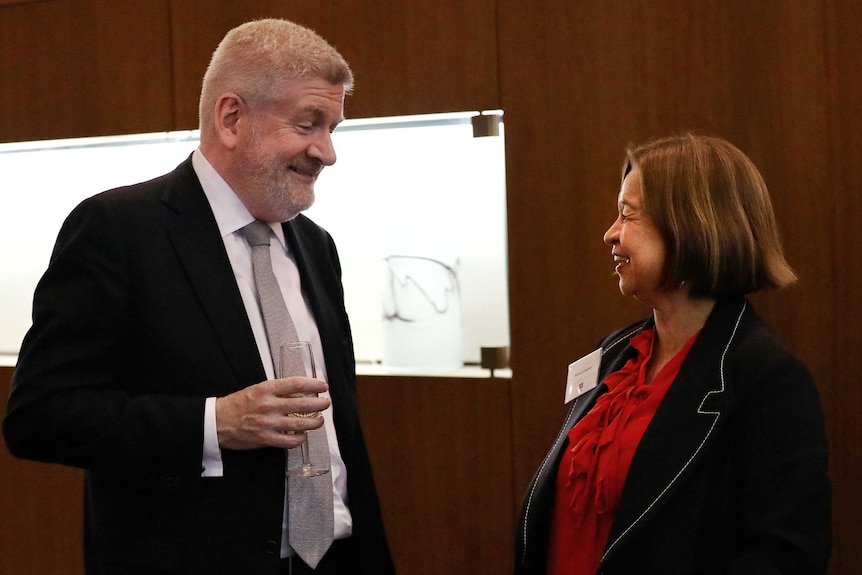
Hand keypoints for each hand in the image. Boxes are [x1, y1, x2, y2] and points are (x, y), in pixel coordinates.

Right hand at [215, 376, 329, 449]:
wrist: (217, 421)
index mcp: (266, 389)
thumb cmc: (237, 404)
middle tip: (326, 403)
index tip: (323, 386)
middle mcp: (268, 405)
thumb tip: (299, 391)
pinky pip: (289, 441)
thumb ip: (277, 391)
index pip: (296, 384)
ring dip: (314, 422)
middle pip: (303, 404)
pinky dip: (299, 439)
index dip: (313, 385)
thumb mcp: (257, 390)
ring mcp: (267, 423)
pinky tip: (303, 436)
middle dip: (319, 404)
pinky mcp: (265, 438)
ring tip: (319, 420)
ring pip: (300, 424)